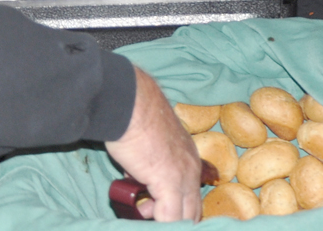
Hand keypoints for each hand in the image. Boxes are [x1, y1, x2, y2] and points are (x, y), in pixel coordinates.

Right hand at [105, 68, 201, 221]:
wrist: (130, 102)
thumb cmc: (134, 116)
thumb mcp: (149, 143)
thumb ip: (149, 166)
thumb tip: (137, 180)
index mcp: (188, 157)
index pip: (192, 195)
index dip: (176, 208)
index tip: (154, 208)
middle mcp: (191, 168)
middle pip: (192, 210)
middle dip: (173, 219)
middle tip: (149, 213)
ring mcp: (183, 177)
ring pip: (183, 217)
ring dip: (164, 221)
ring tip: (141, 211)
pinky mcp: (169, 183)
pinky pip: (168, 219)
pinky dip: (157, 222)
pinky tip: (140, 214)